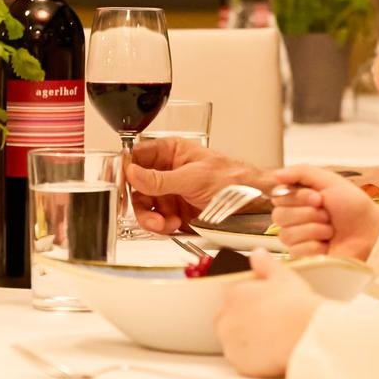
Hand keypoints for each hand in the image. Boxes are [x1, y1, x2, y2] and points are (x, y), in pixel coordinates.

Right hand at [124, 137, 258, 232]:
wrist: (255, 204)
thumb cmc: (234, 180)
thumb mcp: (194, 177)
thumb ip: (160, 178)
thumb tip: (133, 173)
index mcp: (172, 152)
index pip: (138, 156)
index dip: (127, 170)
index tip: (123, 183)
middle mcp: (168, 172)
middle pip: (137, 186)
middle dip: (140, 202)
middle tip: (146, 213)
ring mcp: (172, 193)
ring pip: (145, 207)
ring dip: (151, 218)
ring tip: (164, 224)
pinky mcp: (176, 213)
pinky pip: (158, 221)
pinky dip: (162, 227)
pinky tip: (173, 225)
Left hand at [215, 253, 323, 378]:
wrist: (305, 332)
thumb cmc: (296, 303)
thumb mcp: (283, 276)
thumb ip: (265, 264)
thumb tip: (256, 253)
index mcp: (234, 294)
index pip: (233, 300)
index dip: (250, 306)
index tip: (265, 311)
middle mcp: (225, 318)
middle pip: (229, 322)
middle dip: (244, 324)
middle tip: (269, 327)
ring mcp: (230, 342)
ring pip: (234, 343)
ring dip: (247, 343)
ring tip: (272, 342)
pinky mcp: (239, 363)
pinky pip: (242, 363)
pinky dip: (252, 361)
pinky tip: (270, 356)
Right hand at [266, 164, 378, 259]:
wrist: (371, 233)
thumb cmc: (354, 208)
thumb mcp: (329, 181)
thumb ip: (301, 172)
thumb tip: (275, 174)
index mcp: (298, 199)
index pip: (278, 197)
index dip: (298, 198)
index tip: (318, 198)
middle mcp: (295, 218)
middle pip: (279, 216)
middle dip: (308, 214)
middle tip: (328, 215)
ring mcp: (298, 239)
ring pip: (287, 234)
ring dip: (314, 230)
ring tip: (330, 230)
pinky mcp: (303, 257)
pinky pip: (296, 251)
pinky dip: (315, 246)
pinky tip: (327, 245)